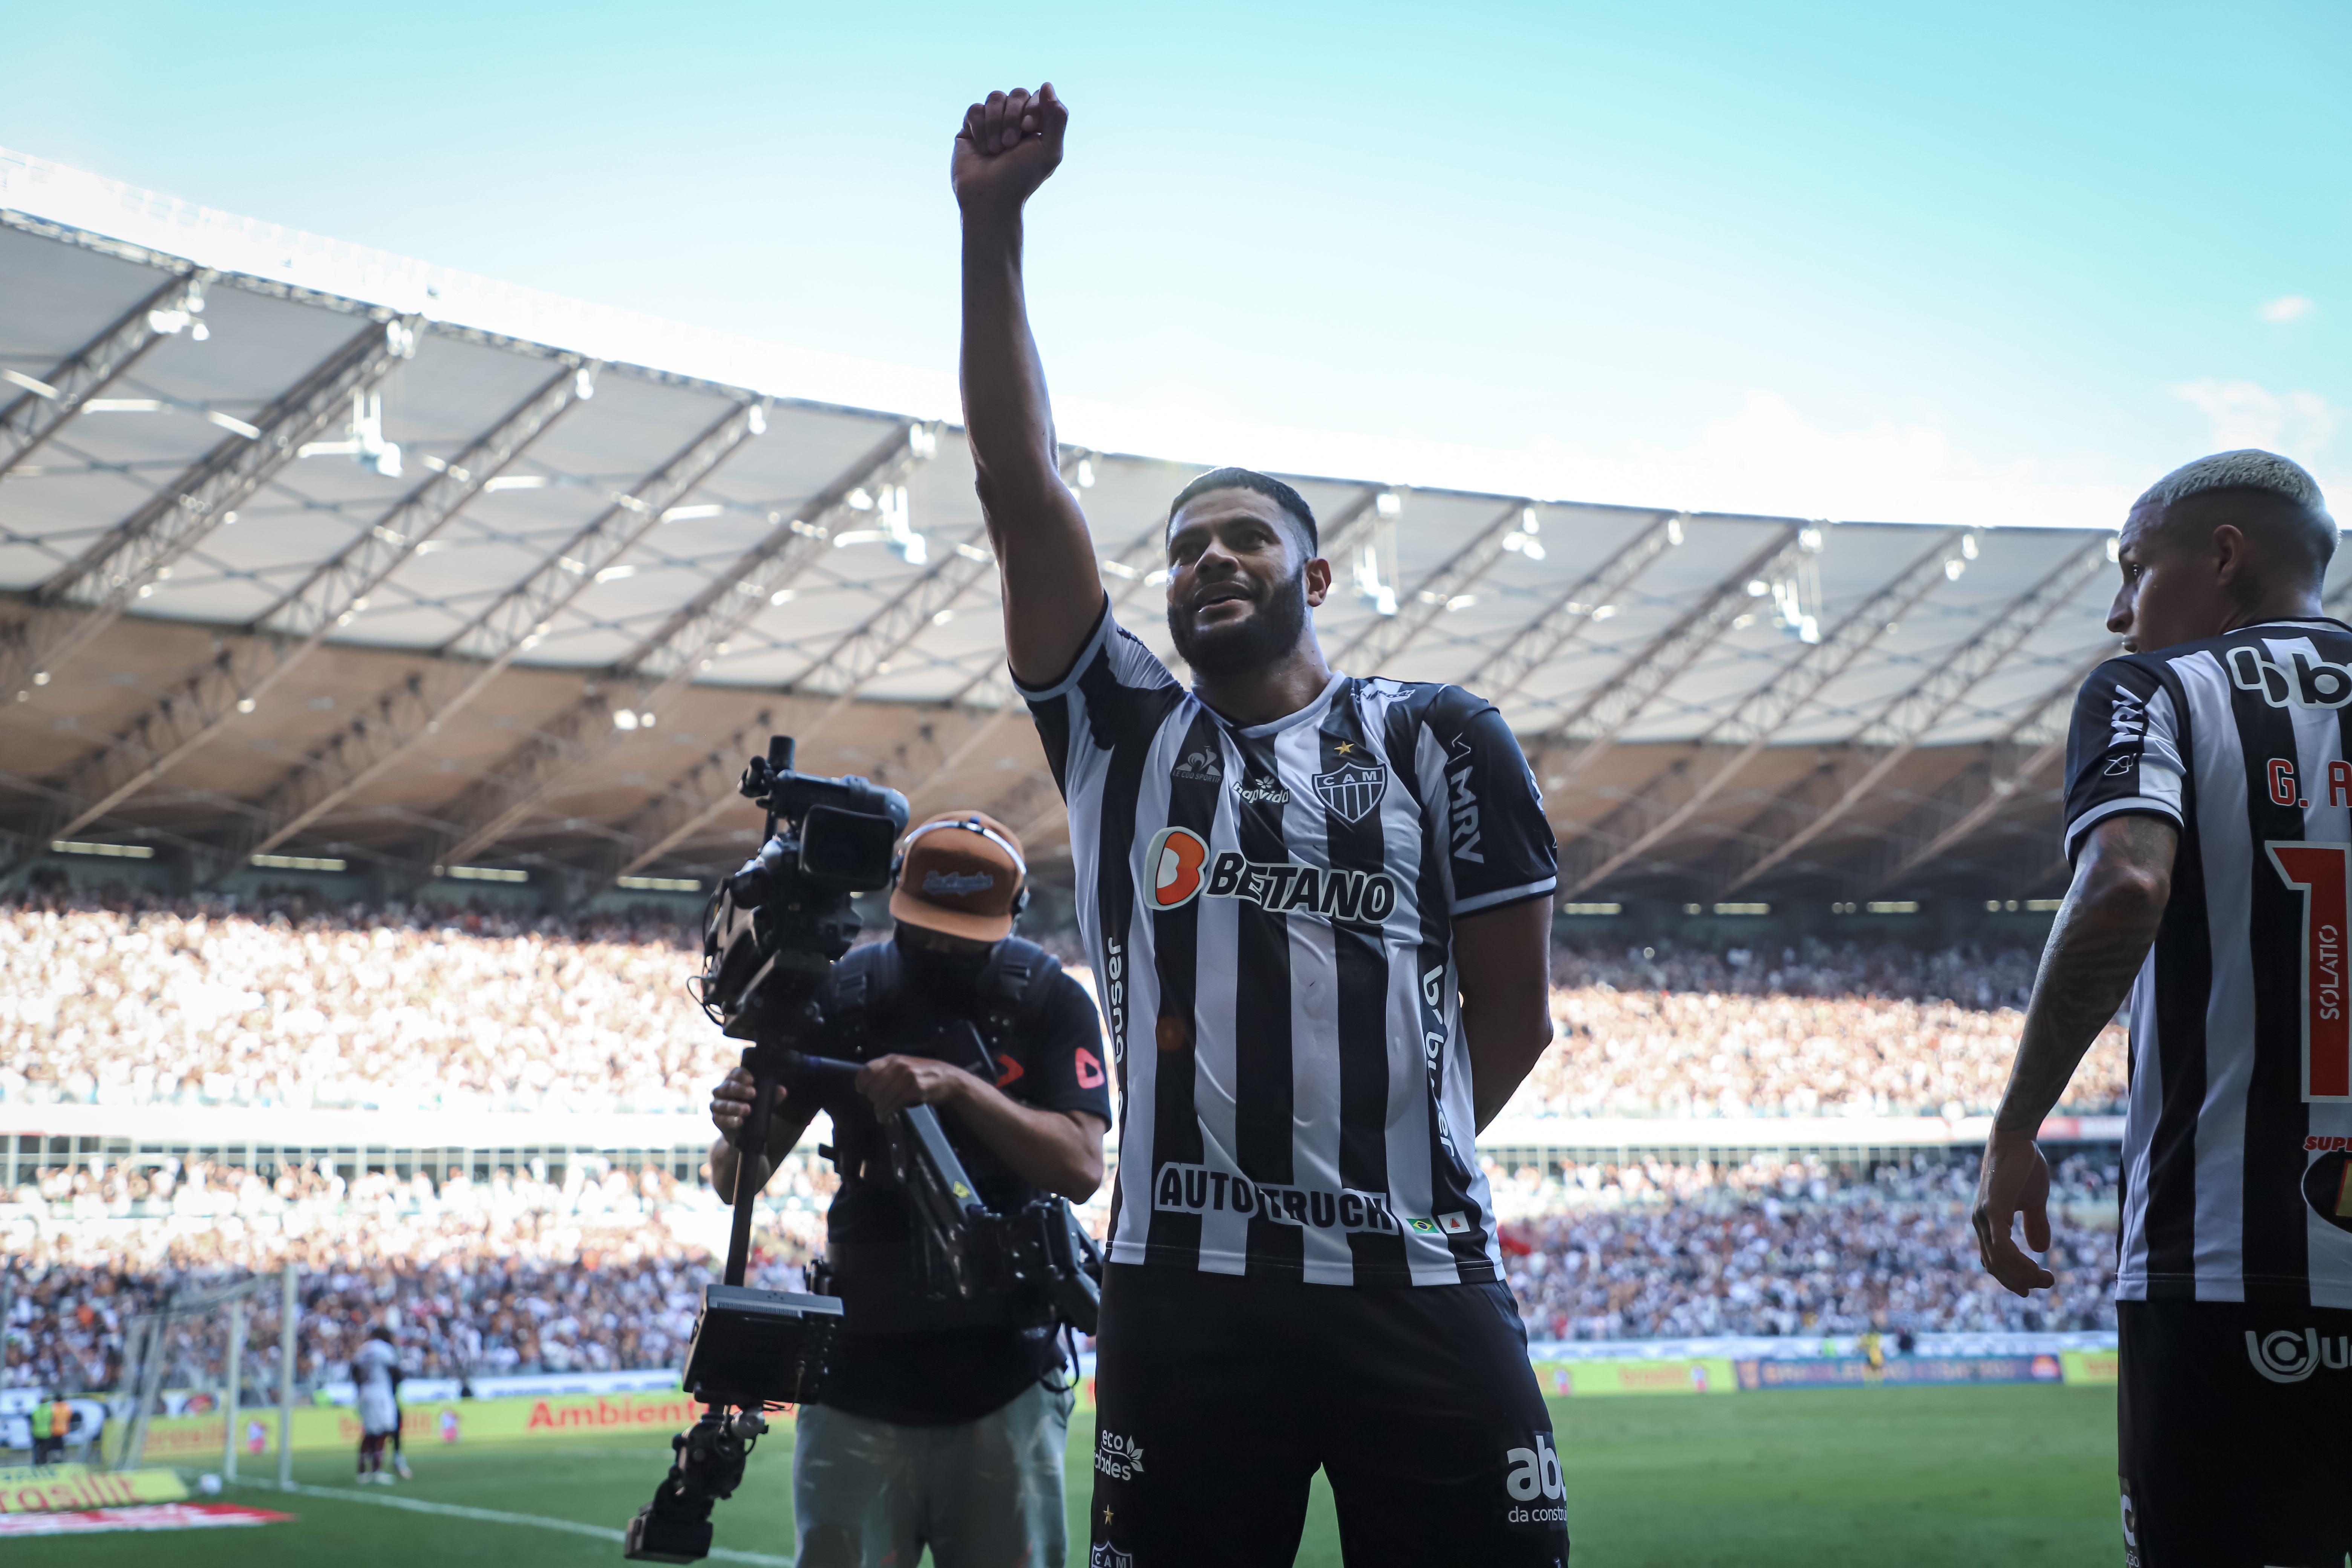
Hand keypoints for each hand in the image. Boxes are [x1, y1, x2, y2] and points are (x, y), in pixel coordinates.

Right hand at [708, 1066, 786, 1140]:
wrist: (745, 1129)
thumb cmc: (754, 1107)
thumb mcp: (765, 1100)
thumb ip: (773, 1095)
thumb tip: (782, 1090)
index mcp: (734, 1080)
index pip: (736, 1073)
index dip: (742, 1075)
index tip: (753, 1080)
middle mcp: (722, 1090)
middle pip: (728, 1086)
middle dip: (740, 1090)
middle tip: (753, 1094)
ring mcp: (717, 1104)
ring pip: (722, 1103)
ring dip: (735, 1106)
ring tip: (748, 1110)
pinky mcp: (717, 1118)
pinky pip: (721, 1119)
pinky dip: (731, 1120)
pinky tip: (740, 1121)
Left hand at [855, 1054, 972, 1119]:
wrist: (951, 1079)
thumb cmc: (926, 1074)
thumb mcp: (906, 1065)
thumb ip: (888, 1071)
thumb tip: (869, 1084)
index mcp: (893, 1058)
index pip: (867, 1070)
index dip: (861, 1083)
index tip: (862, 1091)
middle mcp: (899, 1065)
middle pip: (873, 1086)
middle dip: (872, 1099)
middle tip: (876, 1105)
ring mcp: (908, 1076)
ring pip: (883, 1097)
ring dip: (879, 1109)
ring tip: (880, 1114)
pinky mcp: (916, 1089)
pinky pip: (895, 1103)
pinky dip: (888, 1112)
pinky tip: (886, 1116)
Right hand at [952, 84, 1067, 215]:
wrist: (990, 197)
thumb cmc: (1022, 178)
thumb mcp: (1050, 150)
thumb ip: (1057, 116)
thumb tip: (1046, 84)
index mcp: (1036, 125)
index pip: (1037, 97)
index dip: (1033, 108)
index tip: (1030, 129)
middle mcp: (1014, 121)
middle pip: (1016, 94)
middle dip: (1013, 117)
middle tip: (1011, 144)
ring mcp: (992, 122)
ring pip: (995, 97)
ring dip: (996, 123)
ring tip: (997, 149)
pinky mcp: (970, 127)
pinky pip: (975, 109)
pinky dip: (980, 128)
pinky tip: (983, 148)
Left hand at [1971, 1131, 2055, 1295]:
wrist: (2017, 1139)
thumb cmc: (2025, 1166)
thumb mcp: (2033, 1201)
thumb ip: (2035, 1224)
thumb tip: (2041, 1250)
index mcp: (1987, 1222)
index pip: (1994, 1260)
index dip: (2010, 1277)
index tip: (2030, 1289)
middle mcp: (1980, 1222)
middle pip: (1995, 1265)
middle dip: (2019, 1280)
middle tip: (2045, 1285)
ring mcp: (1983, 1216)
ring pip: (1998, 1260)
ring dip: (2022, 1275)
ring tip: (2046, 1279)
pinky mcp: (1992, 1209)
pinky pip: (2001, 1246)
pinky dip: (2017, 1261)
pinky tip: (2035, 1266)